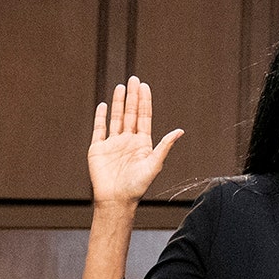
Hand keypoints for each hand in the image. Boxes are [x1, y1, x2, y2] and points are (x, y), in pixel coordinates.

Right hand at [88, 75, 183, 205]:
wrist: (116, 200)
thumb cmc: (137, 186)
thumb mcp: (154, 164)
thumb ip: (164, 146)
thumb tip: (180, 131)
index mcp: (142, 143)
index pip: (144, 117)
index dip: (144, 102)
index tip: (144, 86)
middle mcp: (128, 141)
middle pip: (130, 114)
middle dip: (133, 97)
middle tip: (134, 79)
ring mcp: (113, 144)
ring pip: (116, 118)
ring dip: (119, 103)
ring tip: (121, 87)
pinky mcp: (98, 148)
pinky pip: (99, 129)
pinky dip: (101, 117)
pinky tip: (104, 105)